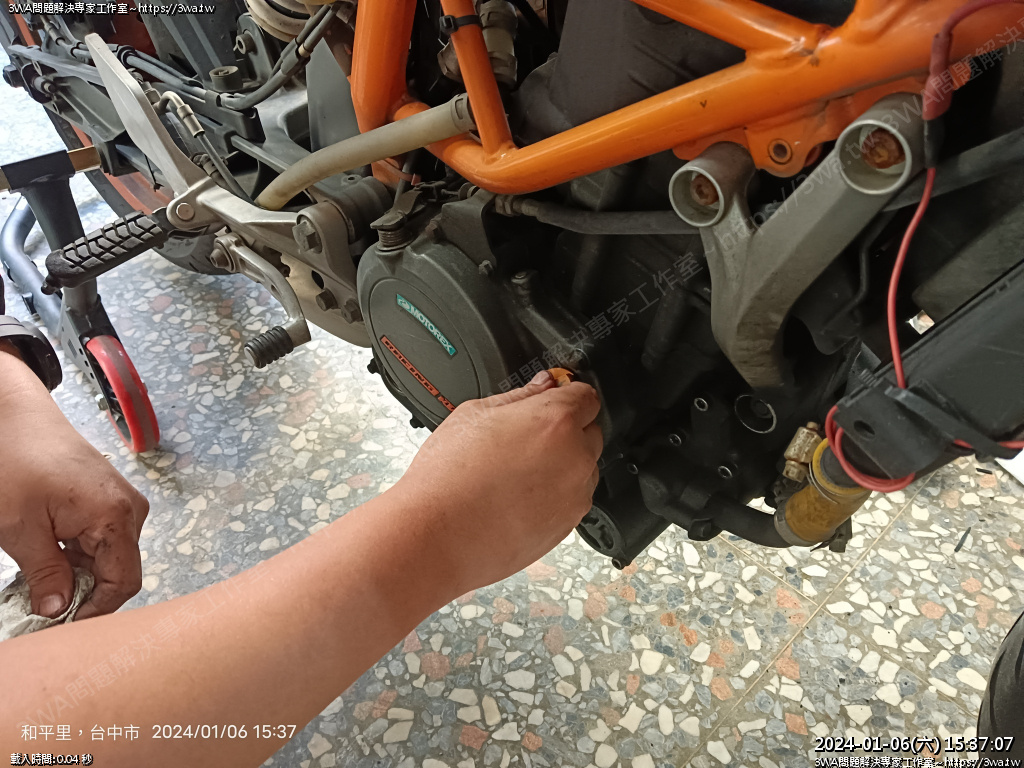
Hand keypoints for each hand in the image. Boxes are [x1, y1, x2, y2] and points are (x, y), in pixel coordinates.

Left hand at [0, 345, 148, 619]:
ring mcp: (121, 503)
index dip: (94, 611)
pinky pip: (100, 540)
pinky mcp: (108, 499)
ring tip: (37, 578)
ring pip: (107, 559)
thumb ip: (44, 574)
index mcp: (116, 515)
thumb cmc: (16, 460)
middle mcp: (129, 510)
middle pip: (117, 572)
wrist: (14, 416)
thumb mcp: (20, 528)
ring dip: (76, 575)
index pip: (122, 583)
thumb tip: (58, 611)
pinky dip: (75, 555)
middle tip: (41, 606)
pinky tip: (46, 554)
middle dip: (82, 594)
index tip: (62, 628)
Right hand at [392, 370, 602, 591]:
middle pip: (589, 432)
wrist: (436, 537)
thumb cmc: (447, 480)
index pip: (587, 395)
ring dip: (563, 465)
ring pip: (583, 469)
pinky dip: (555, 496)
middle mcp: (575, 458)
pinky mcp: (567, 527)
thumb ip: (519, 396)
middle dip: (565, 430)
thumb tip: (541, 386)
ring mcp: (574, 496)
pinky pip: (572, 500)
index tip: (552, 400)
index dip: (566, 395)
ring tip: (516, 473)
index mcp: (555, 422)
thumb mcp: (474, 415)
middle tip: (523, 439)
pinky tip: (517, 496)